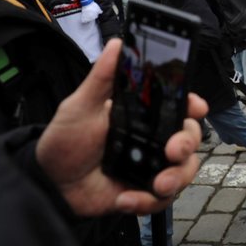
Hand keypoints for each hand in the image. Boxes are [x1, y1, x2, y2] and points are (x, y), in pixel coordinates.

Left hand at [36, 40, 208, 216]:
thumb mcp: (80, 106)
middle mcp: (154, 138)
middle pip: (191, 137)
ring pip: (186, 170)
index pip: (179, 105)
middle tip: (172, 151)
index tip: (195, 106)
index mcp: (144, 114)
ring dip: (176, 178)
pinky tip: (125, 200)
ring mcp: (152, 166)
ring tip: (156, 185)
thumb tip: (117, 43)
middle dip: (188, 144)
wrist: (50, 186)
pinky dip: (148, 201)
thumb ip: (102, 77)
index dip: (193, 104)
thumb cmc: (64, 141)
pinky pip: (164, 199)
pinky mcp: (145, 193)